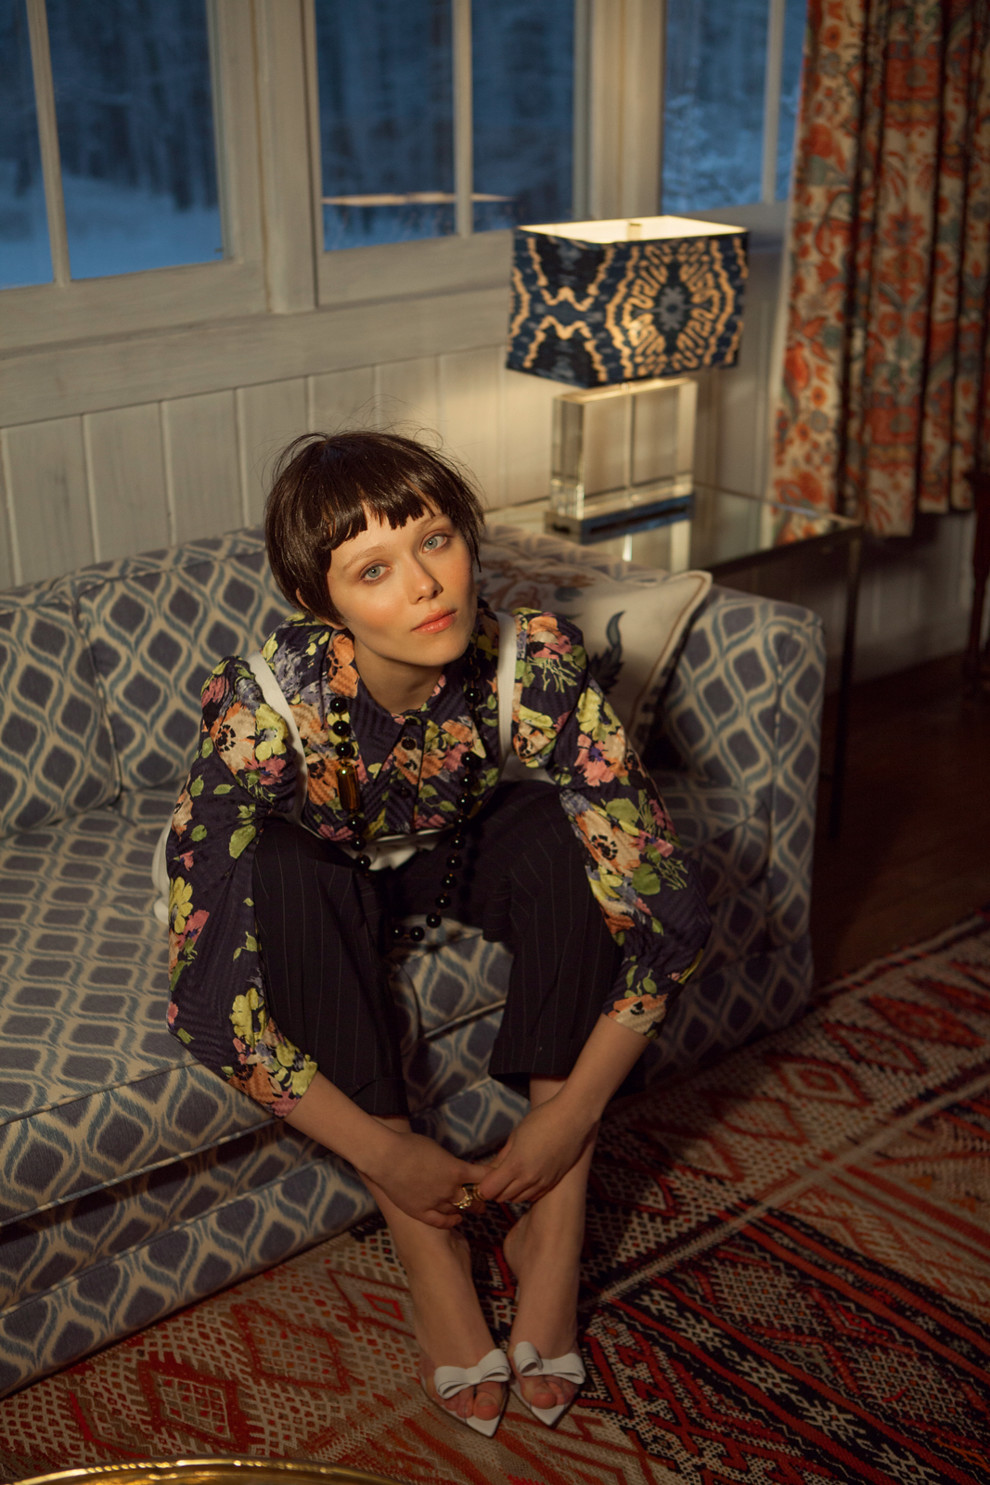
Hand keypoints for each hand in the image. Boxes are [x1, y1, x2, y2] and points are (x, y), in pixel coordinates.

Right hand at [362, 1128, 490, 1229]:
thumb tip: (457, 1169)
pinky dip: (451, 1221)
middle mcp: (450, 1189)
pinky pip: (440, 1221)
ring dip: (465, 1209)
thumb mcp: (438, 1150)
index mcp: (456, 1170)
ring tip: (469, 1209)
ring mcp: (435, 1202)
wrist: (386, 1157)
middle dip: (480, 1200)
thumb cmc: (410, 1146)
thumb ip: (450, 1163)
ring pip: (457, 1210)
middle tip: (484, 1202)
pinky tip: (456, 1219)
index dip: (491, 1179)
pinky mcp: (421, 1212)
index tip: (495, 1180)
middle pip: (473, 1199)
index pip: (483, 1177)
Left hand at [476, 1095, 596, 1205]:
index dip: (483, 1186)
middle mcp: (529, 1178)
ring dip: (509, 1192)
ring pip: (517, 1199)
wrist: (573, 1119)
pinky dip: (524, 1192)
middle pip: (502, 1197)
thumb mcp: (516, 1135)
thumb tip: (489, 1171)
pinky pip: (533, 1196)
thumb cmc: (542, 1120)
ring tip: (509, 1176)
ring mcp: (542, 1182)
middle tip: (493, 1177)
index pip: (489, 1190)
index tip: (483, 1177)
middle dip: (494, 1190)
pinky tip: (524, 1178)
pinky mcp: (553, 1182)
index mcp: (516, 1164)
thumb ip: (502, 1157)